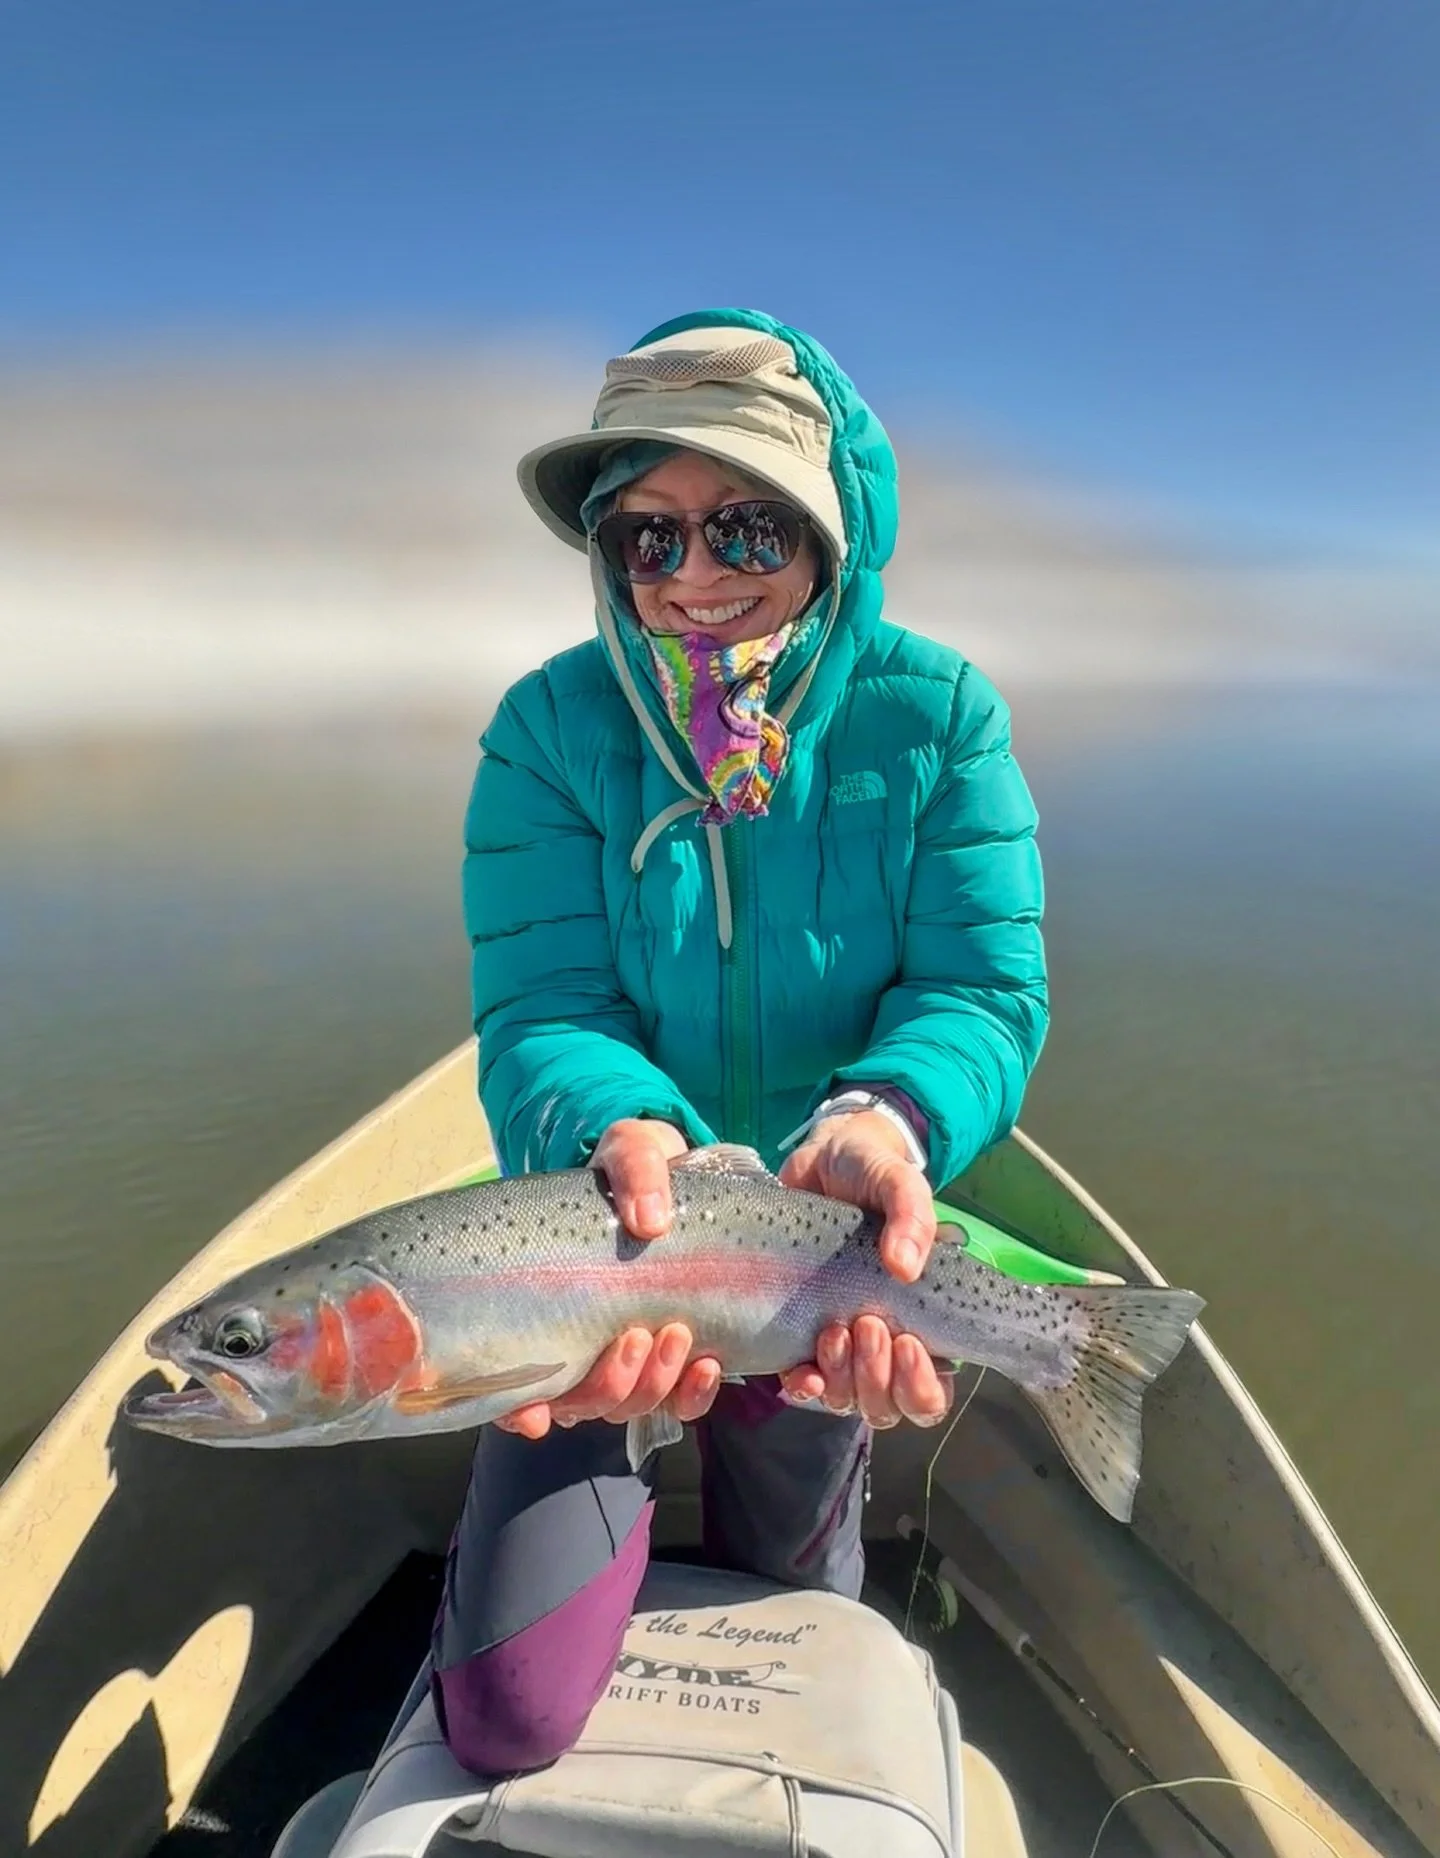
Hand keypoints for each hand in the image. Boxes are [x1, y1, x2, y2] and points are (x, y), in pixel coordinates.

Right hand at [495, 1119, 723, 1439]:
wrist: (686, 1182)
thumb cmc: (637, 1172)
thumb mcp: (631, 1152)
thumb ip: (636, 1172)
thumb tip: (649, 1221)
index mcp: (547, 1309)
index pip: (514, 1384)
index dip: (516, 1411)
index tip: (532, 1414)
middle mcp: (583, 1347)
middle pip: (584, 1403)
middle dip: (610, 1384)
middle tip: (637, 1334)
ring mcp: (630, 1357)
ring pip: (631, 1406)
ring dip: (652, 1384)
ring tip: (678, 1335)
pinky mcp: (677, 1358)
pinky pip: (681, 1402)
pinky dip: (693, 1394)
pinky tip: (709, 1365)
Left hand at [777, 1110, 951, 1428]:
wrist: (819, 1158)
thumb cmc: (870, 1173)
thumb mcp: (898, 1183)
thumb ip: (912, 1216)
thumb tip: (904, 1266)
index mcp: (919, 1318)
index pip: (931, 1390)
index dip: (921, 1385)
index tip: (905, 1341)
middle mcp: (881, 1340)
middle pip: (887, 1406)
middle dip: (877, 1378)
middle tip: (867, 1324)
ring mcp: (838, 1340)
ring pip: (846, 1399)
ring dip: (842, 1379)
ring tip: (833, 1330)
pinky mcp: (796, 1331)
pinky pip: (801, 1384)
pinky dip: (802, 1385)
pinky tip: (799, 1372)